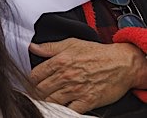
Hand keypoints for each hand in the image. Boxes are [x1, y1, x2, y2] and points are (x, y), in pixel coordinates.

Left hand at [29, 39, 145, 111]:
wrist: (122, 64)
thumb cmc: (97, 53)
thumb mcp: (71, 44)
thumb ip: (49, 47)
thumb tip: (32, 47)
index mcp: (59, 62)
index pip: (35, 75)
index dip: (32, 80)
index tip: (34, 82)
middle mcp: (65, 76)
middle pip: (40, 90)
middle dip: (38, 92)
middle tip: (40, 92)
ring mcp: (76, 90)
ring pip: (52, 101)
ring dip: (48, 101)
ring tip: (49, 99)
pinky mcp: (87, 101)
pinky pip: (70, 110)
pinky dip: (64, 110)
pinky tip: (63, 106)